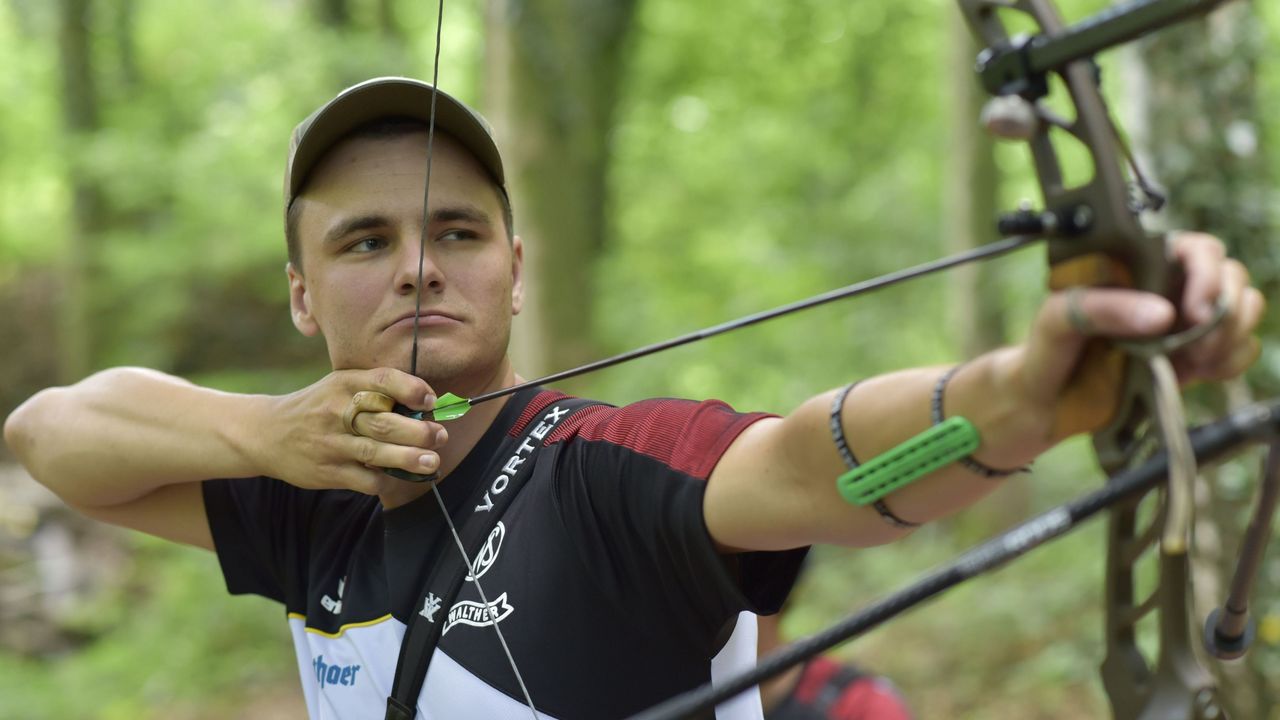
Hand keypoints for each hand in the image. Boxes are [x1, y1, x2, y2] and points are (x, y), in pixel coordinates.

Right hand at [261, 368, 447, 494]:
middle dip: (419, 431)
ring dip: (409, 458)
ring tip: (431, 461)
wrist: (266, 433)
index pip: (383, 380)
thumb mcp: (339, 386)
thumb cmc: (317, 407)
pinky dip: (384, 480)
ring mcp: (331, 443)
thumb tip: (426, 405)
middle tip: (440, 435)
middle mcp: (337, 412)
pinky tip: (396, 477)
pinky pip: (364, 480)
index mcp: (344, 383)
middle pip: (385, 422)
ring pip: (376, 453)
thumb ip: (375, 391)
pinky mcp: (327, 471)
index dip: (411, 389)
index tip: (430, 400)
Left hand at [1016, 232, 1265, 439]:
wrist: (1044, 405)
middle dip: (1226, 308)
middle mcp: (1168, 290)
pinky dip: (1231, 360)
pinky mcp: (1193, 361)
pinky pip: (1238, 351)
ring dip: (1231, 334)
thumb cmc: (1046, 350)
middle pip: (1231, 276)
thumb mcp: (1058, 319)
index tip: (1194, 308)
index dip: (1207, 272)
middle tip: (1196, 341)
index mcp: (1138, 267)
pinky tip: (1200, 372)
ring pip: (1243, 310)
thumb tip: (1162, 316)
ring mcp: (1184, 325)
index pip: (1196, 249)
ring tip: (1194, 359)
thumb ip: (1101, 308)